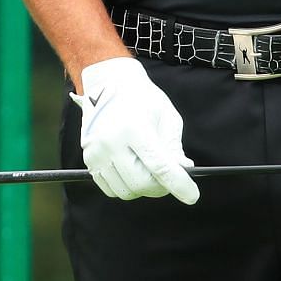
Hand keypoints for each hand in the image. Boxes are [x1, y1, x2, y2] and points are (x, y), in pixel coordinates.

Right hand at [71, 57, 198, 203]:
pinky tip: (132, 169)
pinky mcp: (89, 159)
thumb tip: (182, 171)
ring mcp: (97, 152)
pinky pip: (111, 189)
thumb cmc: (141, 98)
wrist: (108, 84)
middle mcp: (111, 141)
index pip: (159, 166)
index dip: (178, 184)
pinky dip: (126, 186)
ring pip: (127, 191)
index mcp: (134, 127)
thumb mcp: (166, 115)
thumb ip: (174, 146)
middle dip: (161, 187)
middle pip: (142, 183)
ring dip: (143, 187)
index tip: (192, 195)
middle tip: (169, 178)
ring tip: (148, 169)